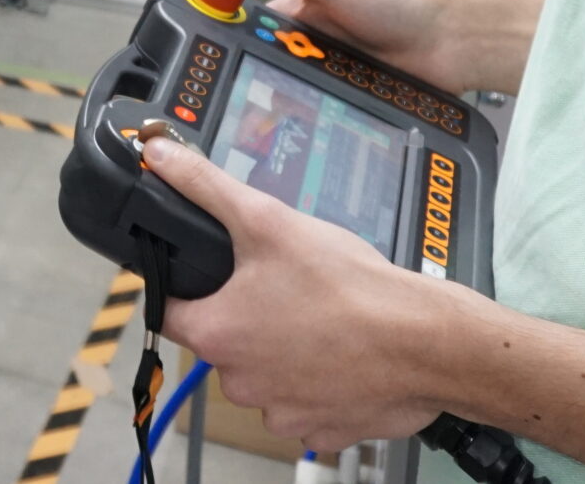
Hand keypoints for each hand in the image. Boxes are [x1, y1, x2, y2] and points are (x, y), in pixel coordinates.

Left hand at [143, 132, 454, 453]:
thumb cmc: (349, 287)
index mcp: (215, 335)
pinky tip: (339, 351)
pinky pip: (303, 400)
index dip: (186, 285)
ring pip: (264, 372)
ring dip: (282, 348)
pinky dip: (316, 379)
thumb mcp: (268, 220)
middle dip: (245, 313)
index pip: (168, 310)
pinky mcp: (321, 428)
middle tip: (283, 287)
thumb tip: (158, 155)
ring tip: (318, 317)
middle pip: (222, 341)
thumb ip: (205, 187)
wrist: (426, 343)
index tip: (210, 273)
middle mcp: (238, 383)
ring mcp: (280, 412)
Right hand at [211, 0, 539, 95]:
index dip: (225, 30)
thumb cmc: (396, 3)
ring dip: (278, 97)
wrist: (451, 43)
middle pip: (264, 59)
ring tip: (252, 117)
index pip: (250, 20)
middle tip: (224, 92)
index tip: (200, 45)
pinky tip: (289, 130)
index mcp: (300, 6)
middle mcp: (311, 41)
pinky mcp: (347, 97)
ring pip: (288, 88)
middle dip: (249, 73)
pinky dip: (306, 115)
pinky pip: (317, 108)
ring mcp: (329, 71)